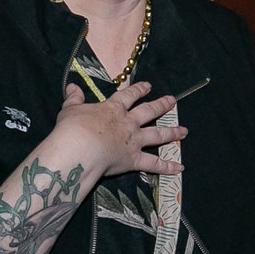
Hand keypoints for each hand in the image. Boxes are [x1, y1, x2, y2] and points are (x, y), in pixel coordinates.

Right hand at [50, 79, 184, 178]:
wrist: (79, 148)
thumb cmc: (72, 128)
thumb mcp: (70, 110)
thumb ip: (74, 98)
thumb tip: (73, 87)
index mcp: (113, 109)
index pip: (129, 95)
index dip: (139, 90)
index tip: (148, 86)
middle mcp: (127, 123)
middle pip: (149, 111)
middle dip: (161, 105)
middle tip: (172, 101)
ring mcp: (133, 141)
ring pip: (157, 135)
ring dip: (172, 132)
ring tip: (184, 131)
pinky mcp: (134, 160)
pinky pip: (154, 164)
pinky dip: (167, 166)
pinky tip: (180, 167)